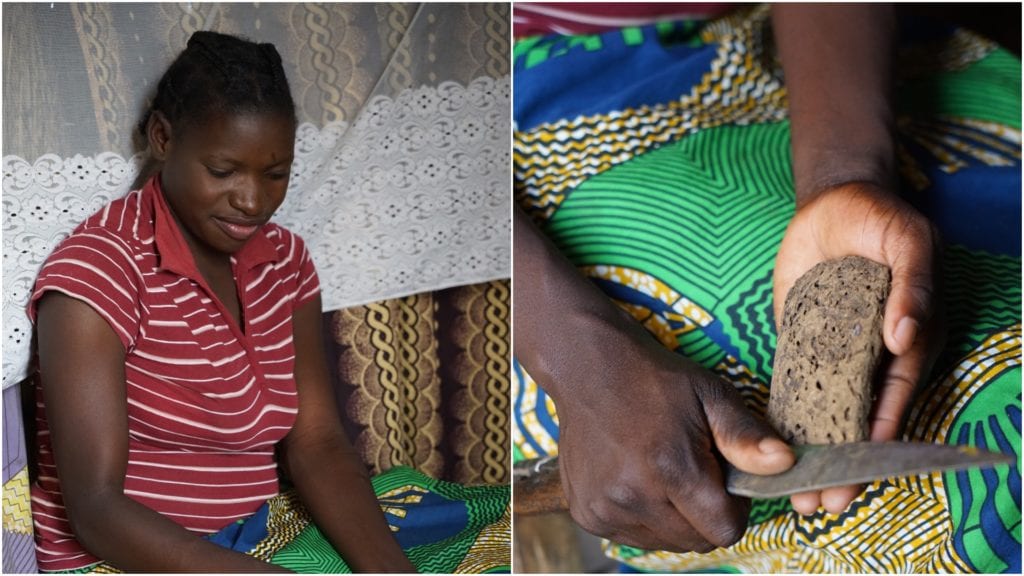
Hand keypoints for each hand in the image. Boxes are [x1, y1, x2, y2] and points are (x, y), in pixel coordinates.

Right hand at [551, 310, 794, 551]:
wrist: (586, 366)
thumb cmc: (654, 378)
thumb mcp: (710, 394)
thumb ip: (746, 436)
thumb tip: (785, 464)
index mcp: (669, 467)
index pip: (724, 529)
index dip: (734, 509)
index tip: (723, 478)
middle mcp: (632, 496)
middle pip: (696, 542)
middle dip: (704, 515)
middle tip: (692, 471)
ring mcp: (603, 509)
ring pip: (664, 543)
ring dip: (673, 518)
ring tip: (661, 472)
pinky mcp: (585, 514)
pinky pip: (633, 536)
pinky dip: (643, 517)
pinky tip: (636, 478)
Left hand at [773, 182, 944, 514]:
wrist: (834, 201)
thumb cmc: (879, 218)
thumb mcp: (907, 241)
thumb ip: (913, 285)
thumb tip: (907, 335)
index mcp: (907, 337)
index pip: (896, 397)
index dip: (880, 438)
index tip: (862, 474)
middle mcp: (874, 353)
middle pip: (861, 418)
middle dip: (843, 464)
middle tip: (823, 505)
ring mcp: (837, 350)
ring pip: (826, 412)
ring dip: (812, 453)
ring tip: (795, 495)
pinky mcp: (803, 342)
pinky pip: (795, 386)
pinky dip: (787, 419)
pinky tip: (771, 450)